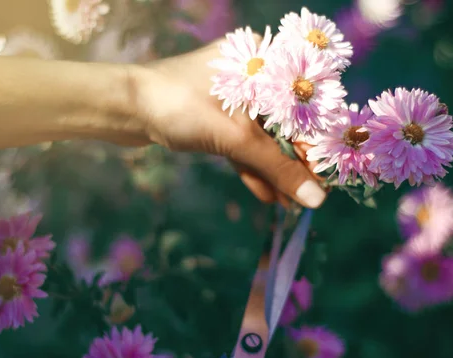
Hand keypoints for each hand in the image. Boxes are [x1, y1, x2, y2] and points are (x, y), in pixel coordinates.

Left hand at [118, 38, 326, 208]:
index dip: (318, 139)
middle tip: (310, 195)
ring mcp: (234, 95)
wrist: (123, 109)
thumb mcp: (234, 138)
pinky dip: (253, 166)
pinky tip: (268, 195)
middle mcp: (253, 73)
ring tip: (292, 203)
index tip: (328, 173)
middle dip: (295, 161)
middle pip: (286, 122)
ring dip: (275, 169)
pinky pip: (243, 141)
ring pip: (264, 135)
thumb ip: (278, 167)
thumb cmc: (179, 107)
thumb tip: (316, 199)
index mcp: (263, 60)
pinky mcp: (218, 115)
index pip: (305, 102)